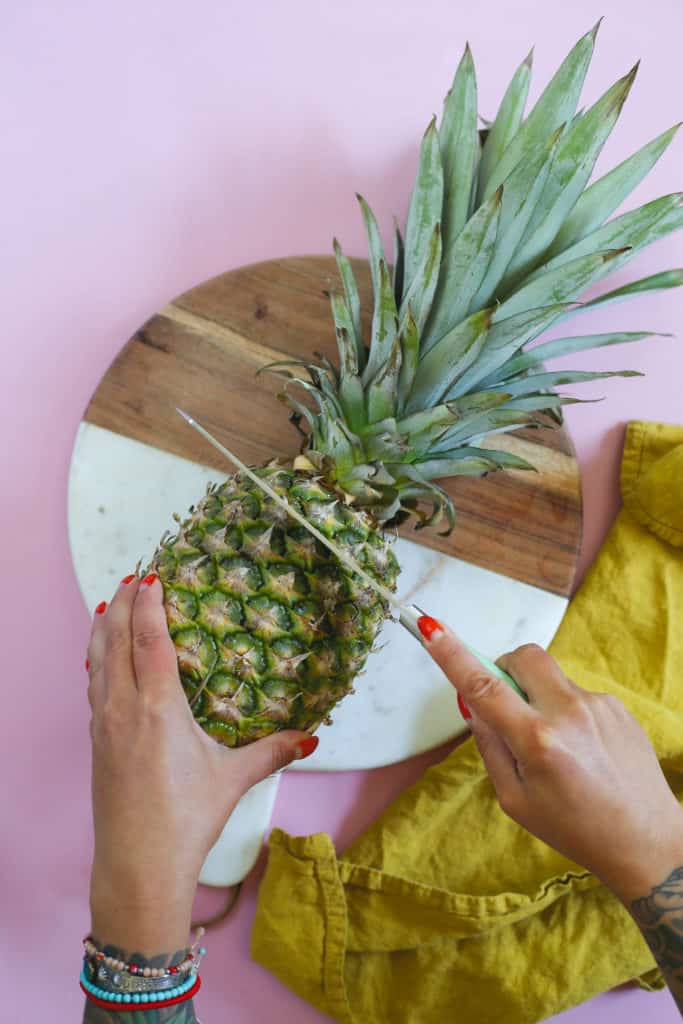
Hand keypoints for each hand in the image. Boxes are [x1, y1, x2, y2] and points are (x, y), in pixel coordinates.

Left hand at [86, 573, 315, 954]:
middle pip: (114, 640)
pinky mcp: (96, 742)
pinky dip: (97, 659)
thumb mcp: (234, 780)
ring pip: (96, 661)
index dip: (150, 604)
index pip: (149, 640)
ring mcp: (104, 725)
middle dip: (124, 603)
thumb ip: (273, 751)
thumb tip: (312, 736)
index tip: (153, 574)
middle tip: (135, 575)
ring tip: (114, 603)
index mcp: (157, 709)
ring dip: (104, 627)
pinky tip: (101, 659)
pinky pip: (92, 685)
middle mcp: (123, 708)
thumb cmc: (185, 820)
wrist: (137, 866)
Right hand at [419, 619, 682, 902]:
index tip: (431, 627)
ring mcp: (598, 705)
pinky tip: (581, 750)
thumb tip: (472, 704)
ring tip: (555, 748)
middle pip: (524, 657)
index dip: (452, 654)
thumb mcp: (515, 800)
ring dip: (540, 698)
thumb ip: (490, 746)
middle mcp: (569, 714)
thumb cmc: (575, 828)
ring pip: (552, 678)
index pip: (484, 687)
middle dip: (506, 668)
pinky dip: (566, 712)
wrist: (646, 839)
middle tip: (506, 702)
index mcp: (538, 742)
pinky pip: (576, 694)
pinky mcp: (617, 706)